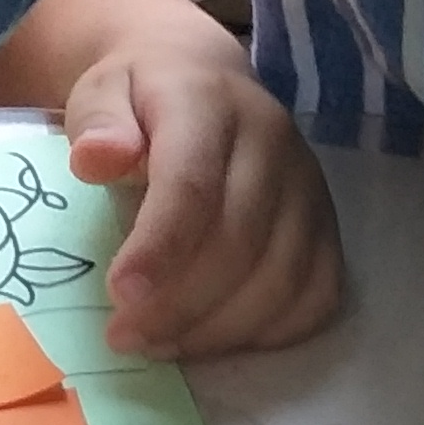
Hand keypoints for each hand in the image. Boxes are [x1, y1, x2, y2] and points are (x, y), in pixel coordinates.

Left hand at [65, 21, 343, 361]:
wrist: (206, 78)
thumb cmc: (141, 98)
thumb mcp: (100, 93)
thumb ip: (97, 123)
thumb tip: (96, 159)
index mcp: (210, 104)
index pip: (193, 184)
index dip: (160, 247)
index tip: (120, 295)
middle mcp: (273, 143)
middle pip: (240, 241)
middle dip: (180, 304)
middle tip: (124, 337)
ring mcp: (309, 187)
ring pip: (281, 278)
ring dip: (219, 328)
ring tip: (159, 346)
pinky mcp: (327, 225)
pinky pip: (316, 294)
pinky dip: (270, 332)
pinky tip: (215, 340)